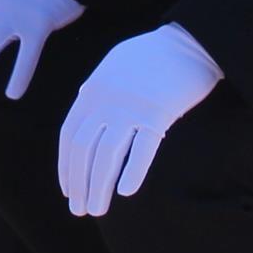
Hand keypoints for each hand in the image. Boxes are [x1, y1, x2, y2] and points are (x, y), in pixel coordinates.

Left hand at [56, 25, 222, 216]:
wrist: (186, 42)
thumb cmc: (151, 57)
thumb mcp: (112, 69)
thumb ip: (97, 96)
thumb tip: (88, 125)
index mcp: (91, 91)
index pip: (70, 136)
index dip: (66, 167)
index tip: (68, 190)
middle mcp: (105, 101)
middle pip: (83, 151)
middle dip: (79, 184)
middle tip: (80, 210)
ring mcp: (130, 107)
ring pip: (107, 156)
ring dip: (98, 187)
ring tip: (97, 210)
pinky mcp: (157, 113)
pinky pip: (142, 149)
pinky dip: (132, 172)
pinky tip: (126, 192)